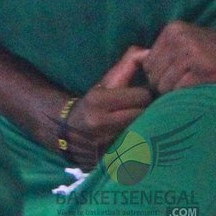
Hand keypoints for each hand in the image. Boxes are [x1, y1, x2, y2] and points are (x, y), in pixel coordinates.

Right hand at [51, 46, 151, 168]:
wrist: (65, 132)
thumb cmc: (94, 103)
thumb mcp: (107, 81)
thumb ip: (128, 64)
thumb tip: (149, 51)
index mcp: (99, 102)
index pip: (142, 98)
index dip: (146, 96)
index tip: (143, 98)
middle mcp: (99, 125)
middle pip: (144, 117)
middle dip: (150, 113)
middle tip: (150, 112)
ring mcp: (103, 147)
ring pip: (143, 136)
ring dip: (148, 131)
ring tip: (148, 127)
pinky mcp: (107, 163)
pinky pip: (136, 155)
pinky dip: (141, 149)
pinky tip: (141, 145)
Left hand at [144, 21, 215, 93]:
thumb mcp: (188, 40)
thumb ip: (167, 52)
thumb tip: (143, 74)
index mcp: (172, 30)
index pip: (147, 63)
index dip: (156, 77)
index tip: (172, 82)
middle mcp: (179, 39)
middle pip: (153, 76)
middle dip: (163, 87)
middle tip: (181, 90)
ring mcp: (191, 54)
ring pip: (164, 85)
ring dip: (174, 94)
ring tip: (190, 90)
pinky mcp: (203, 71)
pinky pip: (179, 91)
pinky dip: (185, 96)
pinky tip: (198, 91)